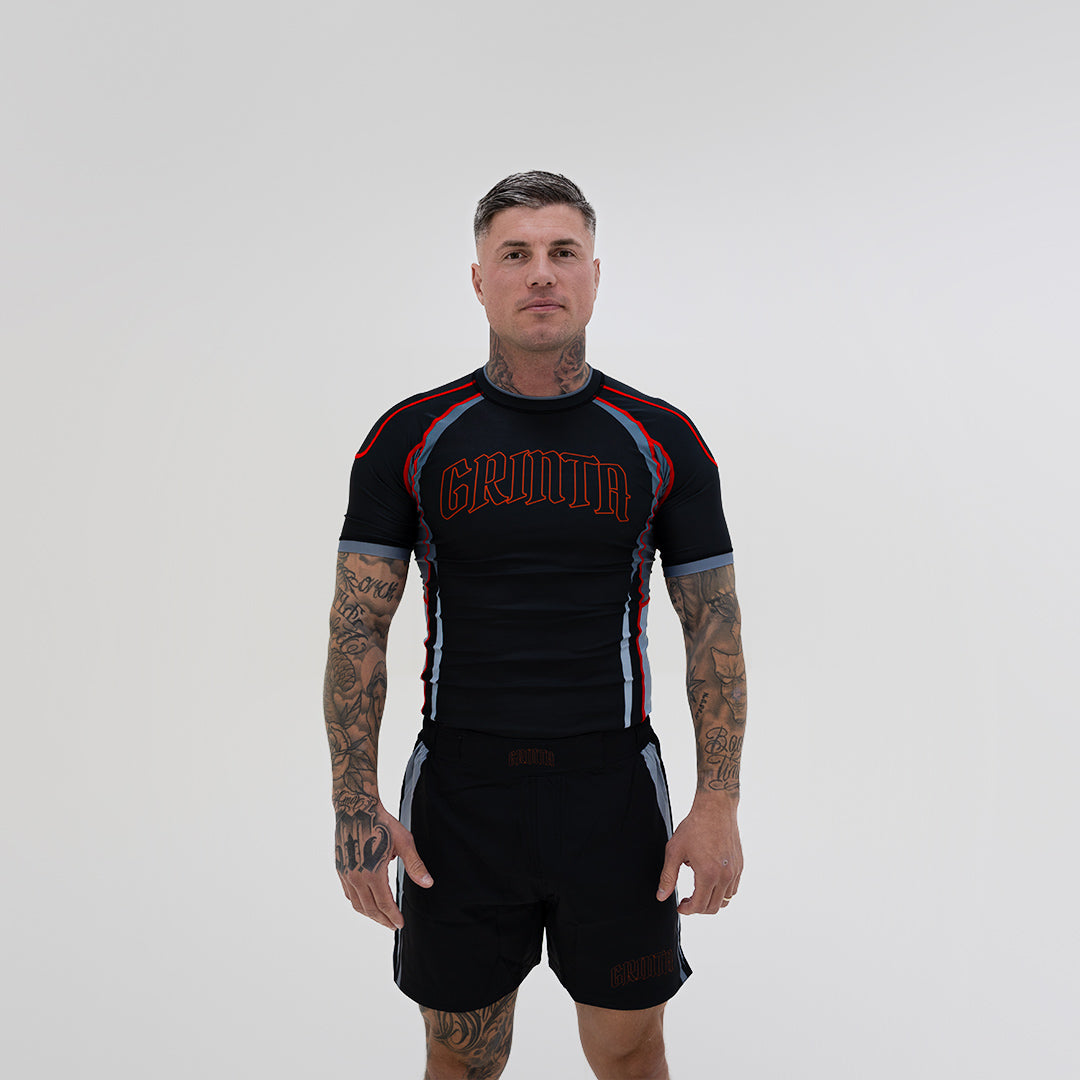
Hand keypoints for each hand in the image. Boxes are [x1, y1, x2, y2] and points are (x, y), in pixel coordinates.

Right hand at [337, 804, 432, 929]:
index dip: (393, 916)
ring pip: (357, 904)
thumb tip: (428, 884)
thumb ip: (415, 865)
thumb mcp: (404, 842)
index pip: (384, 904)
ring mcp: (346, 874)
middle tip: (393, 925)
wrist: (355, 808)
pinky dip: (358, 903)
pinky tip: (367, 903)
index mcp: (373, 873)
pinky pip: (348, 894)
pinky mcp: (340, 869)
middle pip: (370, 908)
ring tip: (382, 917)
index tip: (400, 924)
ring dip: (370, 914)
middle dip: (383, 920)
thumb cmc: (382, 823)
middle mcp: (356, 877)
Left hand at [656, 799, 741, 913]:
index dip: (687, 910)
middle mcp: (725, 876)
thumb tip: (661, 896)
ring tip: (698, 891)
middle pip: (713, 907)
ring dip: (711, 901)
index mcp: (708, 874)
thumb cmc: (694, 827)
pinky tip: (710, 881)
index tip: (679, 906)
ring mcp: (735, 871)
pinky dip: (722, 891)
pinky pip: (733, 888)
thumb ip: (668, 876)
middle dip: (698, 909)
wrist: (715, 808)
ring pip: (726, 900)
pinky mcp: (740, 865)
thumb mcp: (674, 851)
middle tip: (686, 901)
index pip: (700, 906)